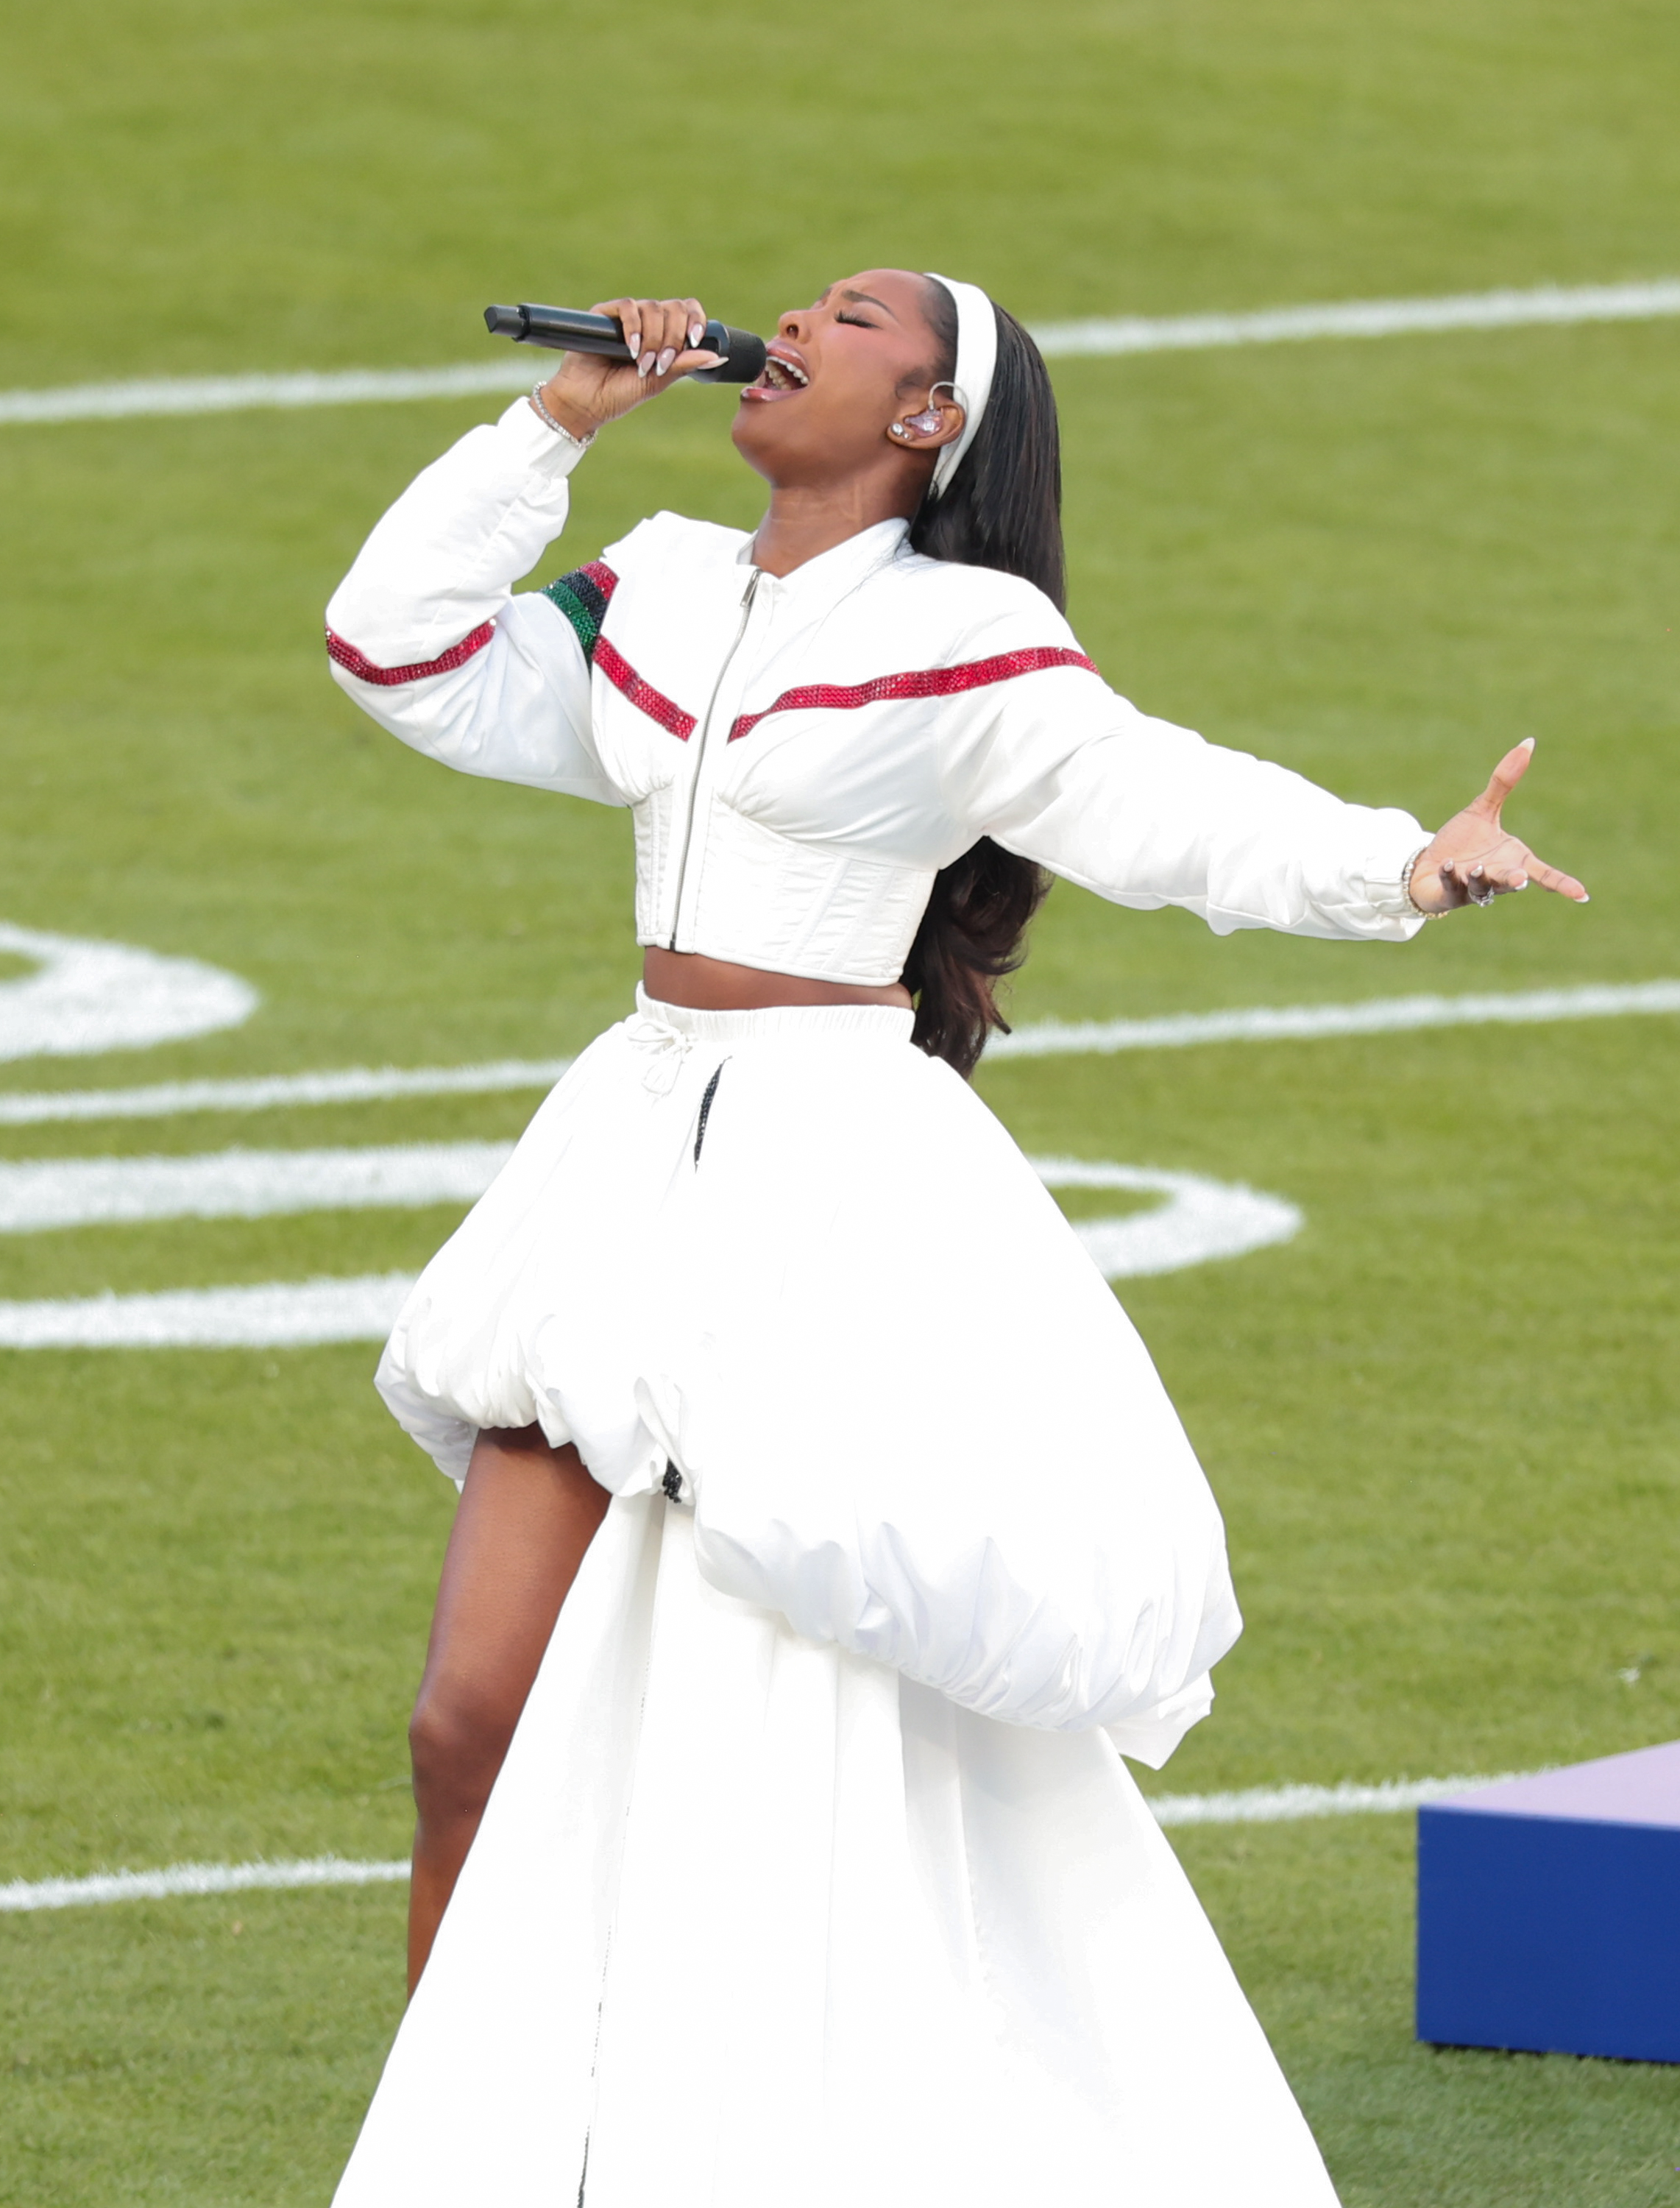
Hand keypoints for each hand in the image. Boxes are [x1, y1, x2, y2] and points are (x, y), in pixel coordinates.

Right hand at [532, 295, 722, 441]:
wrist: (587, 403)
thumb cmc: (620, 395)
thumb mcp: (659, 381)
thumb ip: (684, 365)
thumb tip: (719, 357)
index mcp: (663, 336)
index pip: (686, 311)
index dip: (695, 320)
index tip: (694, 340)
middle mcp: (647, 323)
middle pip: (673, 308)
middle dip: (672, 336)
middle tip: (660, 363)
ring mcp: (626, 318)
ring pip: (652, 308)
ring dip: (653, 338)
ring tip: (643, 363)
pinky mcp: (604, 315)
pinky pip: (628, 306)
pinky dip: (634, 326)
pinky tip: (632, 347)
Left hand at [1407, 739, 1587, 913]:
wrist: (1427, 865)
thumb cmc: (1462, 842)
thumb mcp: (1483, 810)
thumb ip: (1503, 782)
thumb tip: (1528, 742)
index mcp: (1513, 861)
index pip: (1542, 874)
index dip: (1562, 884)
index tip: (1582, 895)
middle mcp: (1496, 878)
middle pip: (1512, 882)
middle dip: (1515, 880)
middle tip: (1521, 878)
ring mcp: (1472, 889)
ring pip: (1482, 888)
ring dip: (1481, 878)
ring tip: (1476, 868)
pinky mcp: (1448, 894)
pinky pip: (1451, 887)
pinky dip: (1451, 876)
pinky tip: (1448, 864)